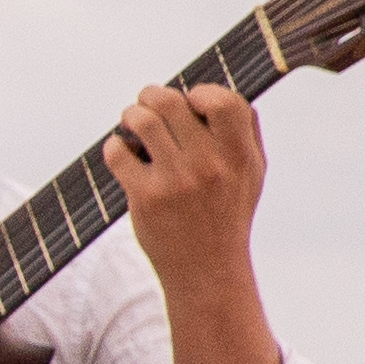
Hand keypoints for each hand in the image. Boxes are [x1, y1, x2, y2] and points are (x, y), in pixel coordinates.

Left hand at [111, 77, 284, 363]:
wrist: (207, 272)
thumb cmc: (225, 216)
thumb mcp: (251, 175)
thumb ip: (244, 133)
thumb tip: (217, 91)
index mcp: (241, 156)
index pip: (224, 100)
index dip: (201, 92)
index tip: (190, 103)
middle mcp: (210, 165)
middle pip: (171, 103)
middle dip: (151, 96)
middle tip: (145, 105)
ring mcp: (177, 181)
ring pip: (142, 121)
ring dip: (129, 115)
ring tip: (130, 123)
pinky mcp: (146, 198)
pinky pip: (118, 152)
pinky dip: (113, 147)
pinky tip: (121, 154)